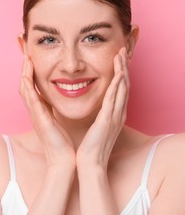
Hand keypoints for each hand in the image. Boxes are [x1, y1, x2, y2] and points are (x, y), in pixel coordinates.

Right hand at [19, 54, 74, 166]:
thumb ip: (52, 107)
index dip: (29, 68)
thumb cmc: (61, 141)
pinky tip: (27, 73)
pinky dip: (28, 83)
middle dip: (23, 65)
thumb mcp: (55, 120)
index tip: (30, 53)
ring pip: (24, 87)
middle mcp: (33, 109)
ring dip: (24, 71)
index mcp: (38, 108)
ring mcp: (34, 113)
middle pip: (24, 81)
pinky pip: (30, 97)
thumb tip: (59, 96)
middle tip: (23, 47)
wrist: (62, 159)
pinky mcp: (38, 118)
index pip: (31, 83)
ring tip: (25, 55)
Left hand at [76, 47, 128, 168]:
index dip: (120, 72)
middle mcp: (118, 114)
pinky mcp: (108, 121)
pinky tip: (118, 73)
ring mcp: (115, 117)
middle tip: (122, 50)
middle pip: (124, 85)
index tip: (117, 58)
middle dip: (124, 66)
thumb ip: (97, 115)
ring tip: (121, 54)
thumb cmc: (90, 147)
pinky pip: (114, 99)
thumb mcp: (96, 127)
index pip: (120, 89)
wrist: (90, 164)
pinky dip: (116, 85)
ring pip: (122, 89)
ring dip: (122, 70)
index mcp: (114, 115)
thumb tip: (94, 106)